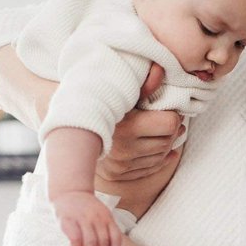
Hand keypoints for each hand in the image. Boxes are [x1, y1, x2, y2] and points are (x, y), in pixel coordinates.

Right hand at [52, 191, 122, 245]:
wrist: (69, 191)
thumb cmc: (86, 211)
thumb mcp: (100, 219)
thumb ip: (103, 237)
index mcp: (108, 218)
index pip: (116, 239)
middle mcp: (97, 218)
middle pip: (103, 243)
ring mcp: (82, 217)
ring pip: (90, 242)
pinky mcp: (67, 219)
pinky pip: (75, 236)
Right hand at [97, 63, 184, 181]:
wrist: (72, 126)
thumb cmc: (101, 102)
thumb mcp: (121, 91)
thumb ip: (143, 82)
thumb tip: (161, 71)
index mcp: (126, 126)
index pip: (169, 124)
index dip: (174, 116)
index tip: (171, 110)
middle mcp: (124, 150)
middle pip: (167, 141)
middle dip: (172, 130)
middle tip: (171, 120)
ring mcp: (122, 165)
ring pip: (161, 156)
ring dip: (167, 144)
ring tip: (165, 132)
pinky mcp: (120, 174)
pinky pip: (152, 169)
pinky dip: (162, 159)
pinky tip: (166, 150)